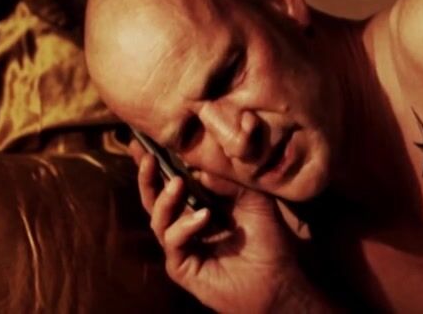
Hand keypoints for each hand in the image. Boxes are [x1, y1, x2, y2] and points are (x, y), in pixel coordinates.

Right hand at [129, 141, 312, 312]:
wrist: (279, 279)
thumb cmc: (268, 239)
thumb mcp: (253, 199)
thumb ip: (227, 181)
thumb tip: (199, 166)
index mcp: (200, 205)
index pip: (173, 181)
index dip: (158, 163)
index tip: (144, 142)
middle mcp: (186, 224)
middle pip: (155, 199)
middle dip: (148, 177)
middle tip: (146, 157)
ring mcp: (182, 246)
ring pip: (158, 219)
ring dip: (165, 199)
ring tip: (178, 183)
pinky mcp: (182, 266)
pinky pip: (173, 241)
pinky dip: (185, 226)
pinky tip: (204, 217)